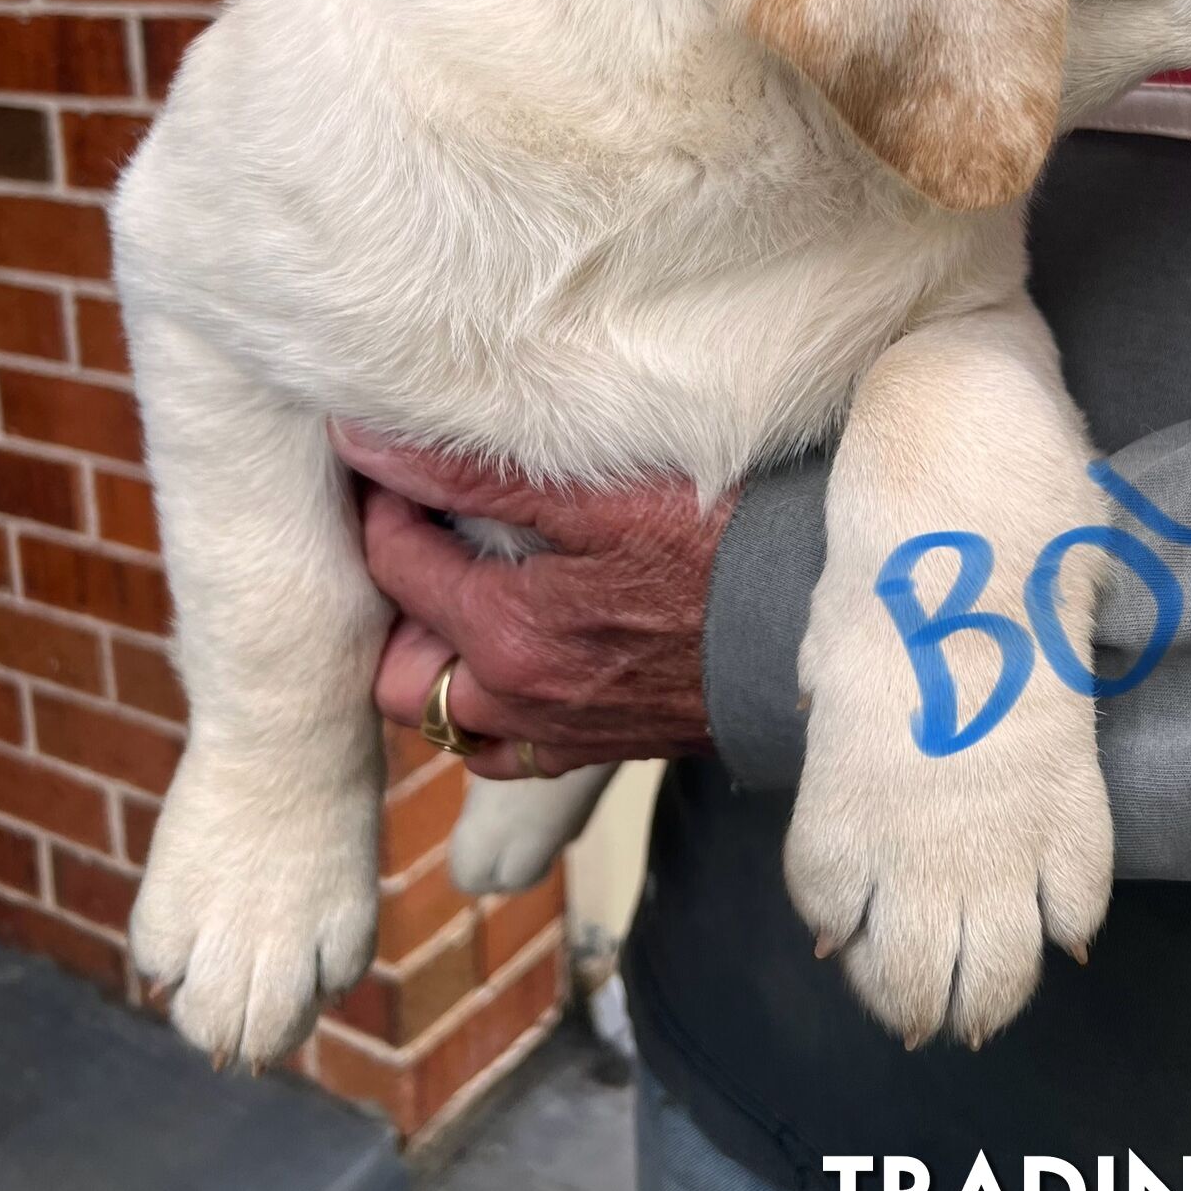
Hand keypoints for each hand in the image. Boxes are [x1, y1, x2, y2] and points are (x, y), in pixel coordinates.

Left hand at [330, 424, 736, 779]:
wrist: (827, 627)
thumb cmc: (728, 543)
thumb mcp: (601, 494)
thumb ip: (474, 474)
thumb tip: (363, 442)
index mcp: (506, 635)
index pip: (393, 565)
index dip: (381, 502)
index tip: (390, 458)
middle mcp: (519, 703)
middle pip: (399, 674)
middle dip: (394, 607)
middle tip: (422, 534)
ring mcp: (563, 734)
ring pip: (452, 720)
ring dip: (441, 662)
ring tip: (468, 592)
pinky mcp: (606, 746)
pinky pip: (511, 748)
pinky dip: (494, 707)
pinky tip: (522, 651)